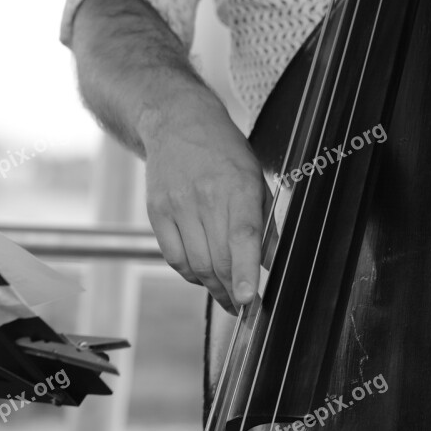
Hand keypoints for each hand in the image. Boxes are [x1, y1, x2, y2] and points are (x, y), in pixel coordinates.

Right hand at [140, 89, 266, 312]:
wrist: (176, 122)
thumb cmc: (225, 152)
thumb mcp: (256, 179)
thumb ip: (266, 223)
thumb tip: (273, 261)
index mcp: (239, 186)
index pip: (242, 235)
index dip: (246, 270)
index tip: (249, 298)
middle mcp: (206, 197)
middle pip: (218, 259)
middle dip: (233, 291)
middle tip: (245, 308)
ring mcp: (177, 205)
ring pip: (196, 264)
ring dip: (214, 287)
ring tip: (227, 296)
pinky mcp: (157, 212)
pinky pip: (174, 257)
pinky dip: (190, 274)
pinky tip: (203, 276)